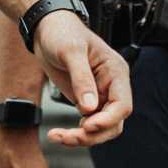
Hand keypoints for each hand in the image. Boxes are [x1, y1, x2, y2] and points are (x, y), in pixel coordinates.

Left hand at [32, 13, 131, 145]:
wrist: (45, 30)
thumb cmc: (62, 32)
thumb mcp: (71, 51)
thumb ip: (81, 78)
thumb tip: (89, 107)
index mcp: (115, 71)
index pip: (122, 104)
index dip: (108, 119)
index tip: (88, 126)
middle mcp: (111, 86)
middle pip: (113, 122)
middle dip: (94, 134)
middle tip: (70, 137)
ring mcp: (99, 95)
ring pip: (100, 128)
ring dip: (83, 137)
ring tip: (59, 136)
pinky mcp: (85, 101)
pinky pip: (87, 125)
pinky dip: (75, 133)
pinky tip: (59, 134)